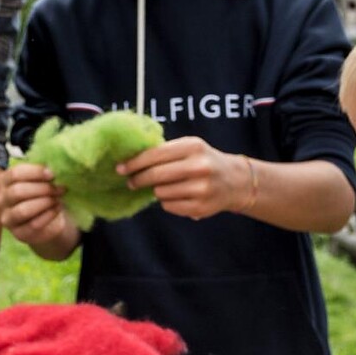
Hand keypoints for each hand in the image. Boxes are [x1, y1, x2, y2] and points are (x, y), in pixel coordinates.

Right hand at [0, 164, 78, 254]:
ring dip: (44, 203)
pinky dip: (48, 215)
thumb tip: (55, 166)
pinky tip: (57, 209)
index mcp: (5, 181)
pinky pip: (33, 225)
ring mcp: (8, 218)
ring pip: (22, 210)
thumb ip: (43, 173)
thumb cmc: (44, 194)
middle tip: (59, 188)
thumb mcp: (42, 180)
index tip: (52, 174)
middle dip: (42, 189)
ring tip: (58, 199)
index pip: (15, 174)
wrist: (49, 219)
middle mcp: (2, 200)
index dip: (35, 173)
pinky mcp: (19, 234)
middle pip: (17, 192)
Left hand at [120, 139, 250, 220]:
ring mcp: (201, 189)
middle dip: (138, 179)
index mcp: (193, 147)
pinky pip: (169, 206)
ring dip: (156, 191)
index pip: (155, 154)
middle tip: (130, 182)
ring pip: (160, 192)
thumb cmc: (204, 161)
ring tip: (164, 186)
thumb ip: (164, 151)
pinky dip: (166, 202)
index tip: (121, 168)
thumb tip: (130, 160)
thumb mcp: (190, 147)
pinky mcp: (200, 207)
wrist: (234, 181)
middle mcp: (199, 167)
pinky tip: (176, 196)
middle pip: (155, 175)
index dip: (134, 162)